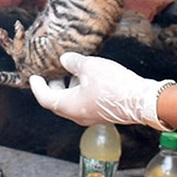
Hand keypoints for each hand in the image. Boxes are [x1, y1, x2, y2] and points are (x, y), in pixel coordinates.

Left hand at [30, 52, 171, 130]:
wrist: (142, 101)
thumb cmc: (115, 86)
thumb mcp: (90, 66)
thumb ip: (73, 62)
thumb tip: (65, 60)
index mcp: (70, 106)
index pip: (45, 98)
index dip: (37, 87)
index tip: (33, 77)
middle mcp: (78, 115)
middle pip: (57, 103)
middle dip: (52, 87)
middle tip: (50, 73)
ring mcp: (91, 117)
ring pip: (72, 103)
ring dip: (68, 88)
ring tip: (71, 71)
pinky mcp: (102, 114)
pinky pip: (84, 104)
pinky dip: (80, 91)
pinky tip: (88, 78)